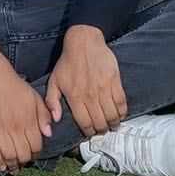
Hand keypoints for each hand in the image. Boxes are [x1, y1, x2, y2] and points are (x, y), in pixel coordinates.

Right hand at [0, 52, 51, 175]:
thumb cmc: (15, 86)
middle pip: (23, 154)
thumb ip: (44, 116)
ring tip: (14, 169)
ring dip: (13, 166)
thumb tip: (48, 134)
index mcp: (29, 120)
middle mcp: (16, 127)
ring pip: (9, 156)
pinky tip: (1, 166)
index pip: (36, 146)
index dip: (37, 154)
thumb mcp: (36, 98)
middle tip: (24, 163)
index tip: (35, 155)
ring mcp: (1, 129)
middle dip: (25, 162)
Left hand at [42, 25, 128, 139]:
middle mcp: (89, 95)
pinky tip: (120, 114)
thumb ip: (52, 101)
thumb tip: (55, 120)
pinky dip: (122, 112)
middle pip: (100, 122)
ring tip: (113, 125)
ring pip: (112, 114)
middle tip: (103, 130)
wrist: (83, 42)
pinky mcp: (114, 81)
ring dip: (113, 123)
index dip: (89, 132)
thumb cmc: (67, 62)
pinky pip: (121, 102)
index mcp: (74, 97)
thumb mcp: (54, 81)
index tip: (91, 133)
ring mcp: (103, 88)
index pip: (85, 123)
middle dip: (102, 130)